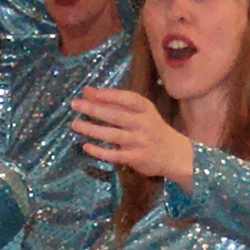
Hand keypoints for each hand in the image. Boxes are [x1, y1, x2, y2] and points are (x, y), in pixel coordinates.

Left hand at [68, 84, 194, 186]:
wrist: (174, 153)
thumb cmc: (152, 128)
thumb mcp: (138, 112)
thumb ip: (114, 102)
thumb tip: (87, 91)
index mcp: (145, 109)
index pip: (127, 99)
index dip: (109, 95)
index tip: (91, 93)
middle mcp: (143, 123)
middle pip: (116, 115)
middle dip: (94, 109)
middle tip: (75, 105)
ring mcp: (139, 141)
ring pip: (112, 135)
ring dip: (92, 129)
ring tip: (75, 124)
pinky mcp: (136, 158)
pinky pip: (115, 155)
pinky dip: (100, 151)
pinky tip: (87, 146)